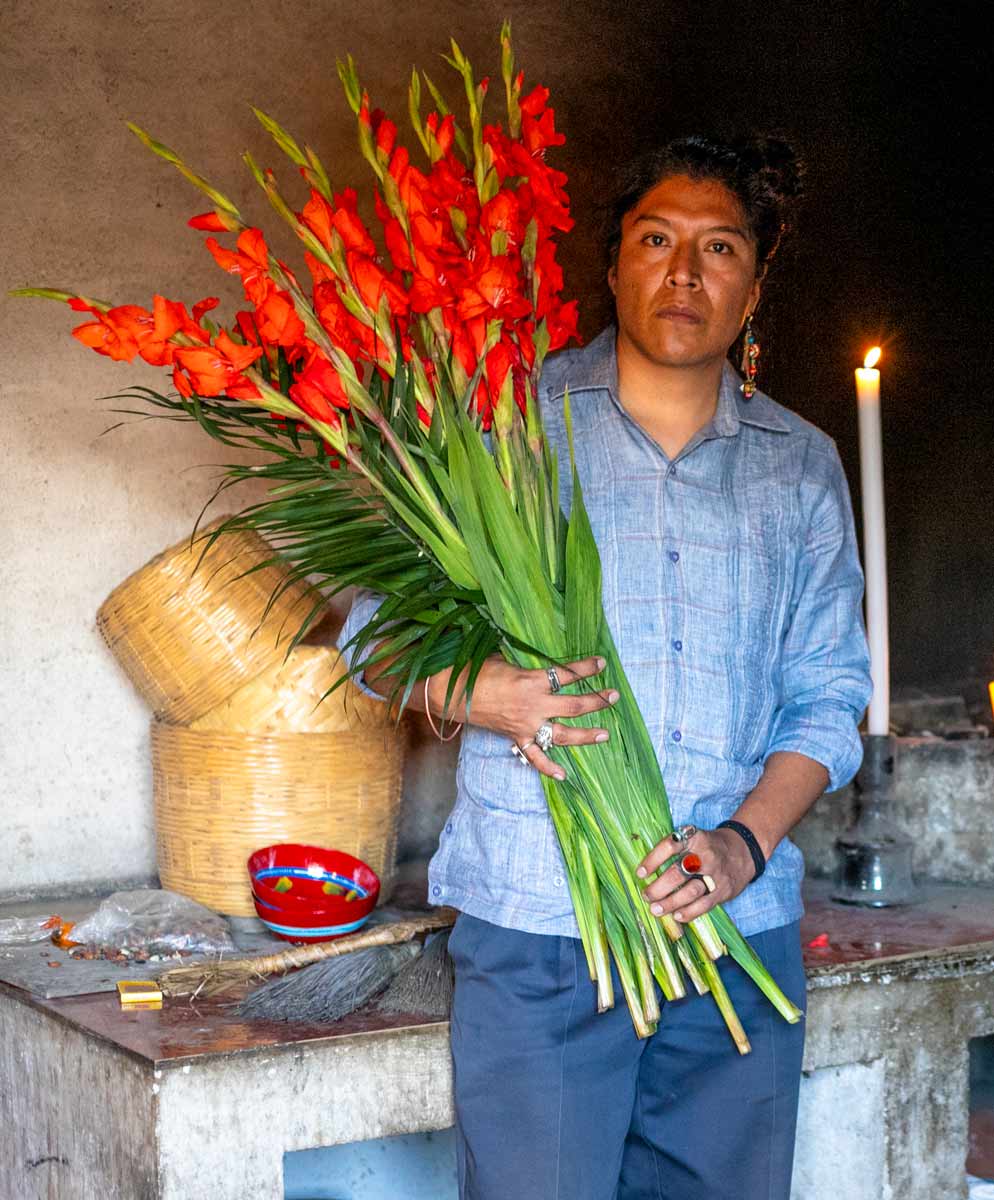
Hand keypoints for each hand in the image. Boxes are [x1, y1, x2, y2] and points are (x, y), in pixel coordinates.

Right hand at [426, 654, 618, 780]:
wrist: (452, 692)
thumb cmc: (476, 670)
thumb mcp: (504, 658)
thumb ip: (526, 661)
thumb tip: (540, 655)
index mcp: (531, 681)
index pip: (566, 674)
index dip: (586, 668)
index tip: (601, 663)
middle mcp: (533, 705)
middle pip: (573, 706)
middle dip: (596, 701)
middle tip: (613, 696)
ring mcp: (526, 725)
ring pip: (563, 734)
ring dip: (586, 735)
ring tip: (604, 734)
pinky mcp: (516, 737)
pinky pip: (534, 756)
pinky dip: (548, 767)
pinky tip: (563, 775)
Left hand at [636, 828, 755, 922]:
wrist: (743, 850)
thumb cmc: (708, 846)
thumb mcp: (694, 837)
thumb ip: (674, 849)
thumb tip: (646, 871)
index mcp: (694, 838)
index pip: (670, 845)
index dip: (653, 860)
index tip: (639, 873)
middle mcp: (705, 855)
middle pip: (678, 873)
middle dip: (659, 888)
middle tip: (646, 896)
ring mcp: (715, 874)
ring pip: (690, 891)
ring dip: (671, 903)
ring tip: (656, 909)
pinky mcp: (723, 890)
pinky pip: (705, 904)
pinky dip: (689, 912)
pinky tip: (677, 916)